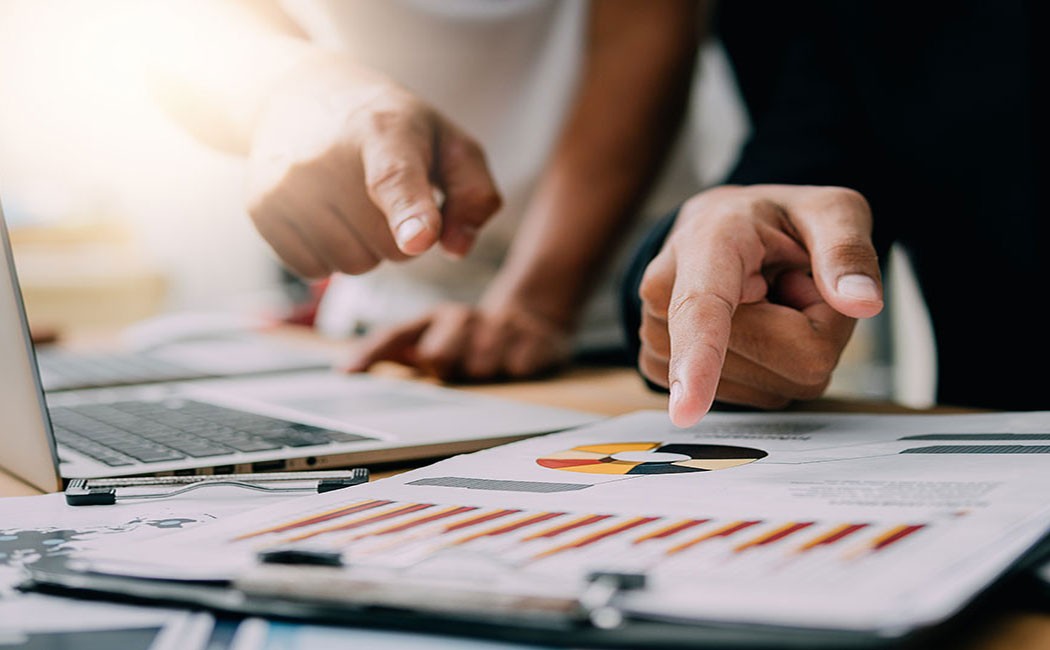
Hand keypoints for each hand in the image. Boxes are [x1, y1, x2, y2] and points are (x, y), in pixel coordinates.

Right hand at [245, 56, 501, 278]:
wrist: (294, 92)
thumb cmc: (389, 126)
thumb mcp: (446, 142)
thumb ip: (473, 194)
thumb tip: (455, 249)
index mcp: (382, 130)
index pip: (395, 179)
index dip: (409, 213)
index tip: (419, 240)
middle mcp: (326, 155)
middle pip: (389, 247)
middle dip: (401, 236)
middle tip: (385, 192)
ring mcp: (287, 183)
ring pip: (352, 265)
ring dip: (365, 248)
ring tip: (354, 201)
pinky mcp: (260, 207)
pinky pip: (313, 270)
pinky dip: (328, 255)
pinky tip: (325, 216)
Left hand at [342, 301, 572, 381]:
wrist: (531, 318)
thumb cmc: (470, 339)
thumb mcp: (433, 339)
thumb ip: (392, 351)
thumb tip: (346, 369)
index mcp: (433, 318)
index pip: (393, 335)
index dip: (370, 353)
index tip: (347, 373)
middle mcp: (462, 317)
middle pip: (437, 357)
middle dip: (447, 371)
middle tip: (461, 368)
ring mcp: (499, 326)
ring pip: (480, 366)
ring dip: (484, 375)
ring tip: (491, 365)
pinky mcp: (534, 338)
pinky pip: (517, 367)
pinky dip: (516, 371)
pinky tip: (518, 362)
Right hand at [637, 185, 883, 426]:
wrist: (720, 230)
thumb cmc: (772, 221)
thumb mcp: (828, 210)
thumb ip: (847, 249)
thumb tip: (862, 303)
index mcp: (706, 243)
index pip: (701, 309)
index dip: (698, 360)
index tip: (686, 410)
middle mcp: (666, 293)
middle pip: (778, 355)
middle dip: (811, 324)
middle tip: (790, 280)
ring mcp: (657, 339)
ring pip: (771, 383)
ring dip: (790, 350)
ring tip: (767, 300)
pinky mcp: (664, 372)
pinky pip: (754, 398)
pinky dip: (770, 369)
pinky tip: (751, 327)